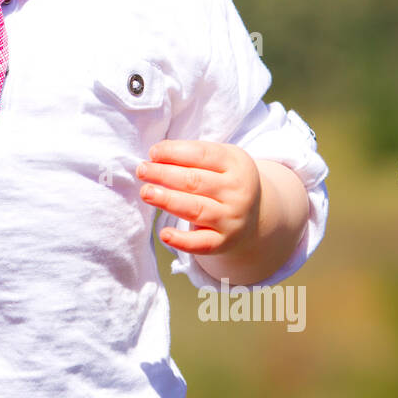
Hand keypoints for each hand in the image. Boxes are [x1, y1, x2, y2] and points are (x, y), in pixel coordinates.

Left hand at [136, 139, 260, 256]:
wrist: (256, 215)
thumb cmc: (225, 180)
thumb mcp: (220, 160)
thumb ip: (192, 155)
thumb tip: (156, 155)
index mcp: (235, 164)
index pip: (202, 155)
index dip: (174, 152)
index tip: (153, 153)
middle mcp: (237, 192)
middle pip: (195, 181)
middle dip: (164, 174)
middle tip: (142, 171)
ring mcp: (231, 218)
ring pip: (195, 209)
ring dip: (167, 200)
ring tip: (146, 192)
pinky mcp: (223, 242)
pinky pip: (201, 244)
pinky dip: (182, 241)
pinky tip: (164, 235)